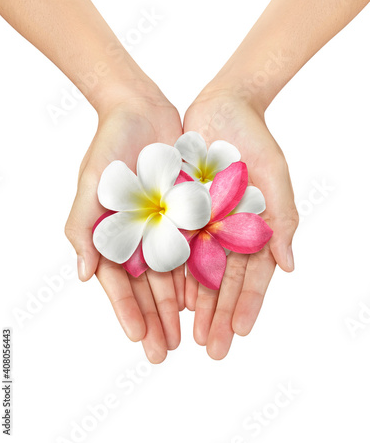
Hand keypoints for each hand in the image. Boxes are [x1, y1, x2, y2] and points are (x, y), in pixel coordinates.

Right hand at [65, 94, 184, 362]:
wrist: (141, 110)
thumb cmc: (109, 145)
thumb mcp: (91, 184)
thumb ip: (84, 228)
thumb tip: (84, 275)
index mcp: (111, 235)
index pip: (119, 283)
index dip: (128, 311)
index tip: (139, 339)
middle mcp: (138, 236)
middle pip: (148, 287)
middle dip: (156, 321)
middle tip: (165, 353)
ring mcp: (163, 226)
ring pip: (173, 275)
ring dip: (179, 307)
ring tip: (190, 337)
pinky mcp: (186, 213)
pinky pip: (194, 249)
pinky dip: (198, 275)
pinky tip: (205, 300)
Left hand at [183, 88, 298, 359]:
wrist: (222, 108)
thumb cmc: (256, 141)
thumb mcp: (275, 178)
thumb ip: (282, 220)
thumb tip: (290, 267)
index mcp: (255, 229)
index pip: (253, 276)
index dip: (247, 304)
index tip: (240, 333)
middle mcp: (228, 233)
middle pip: (223, 282)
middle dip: (219, 316)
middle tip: (212, 350)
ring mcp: (202, 225)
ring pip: (197, 271)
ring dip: (195, 305)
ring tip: (187, 336)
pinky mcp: (179, 212)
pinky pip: (174, 246)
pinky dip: (172, 272)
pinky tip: (169, 298)